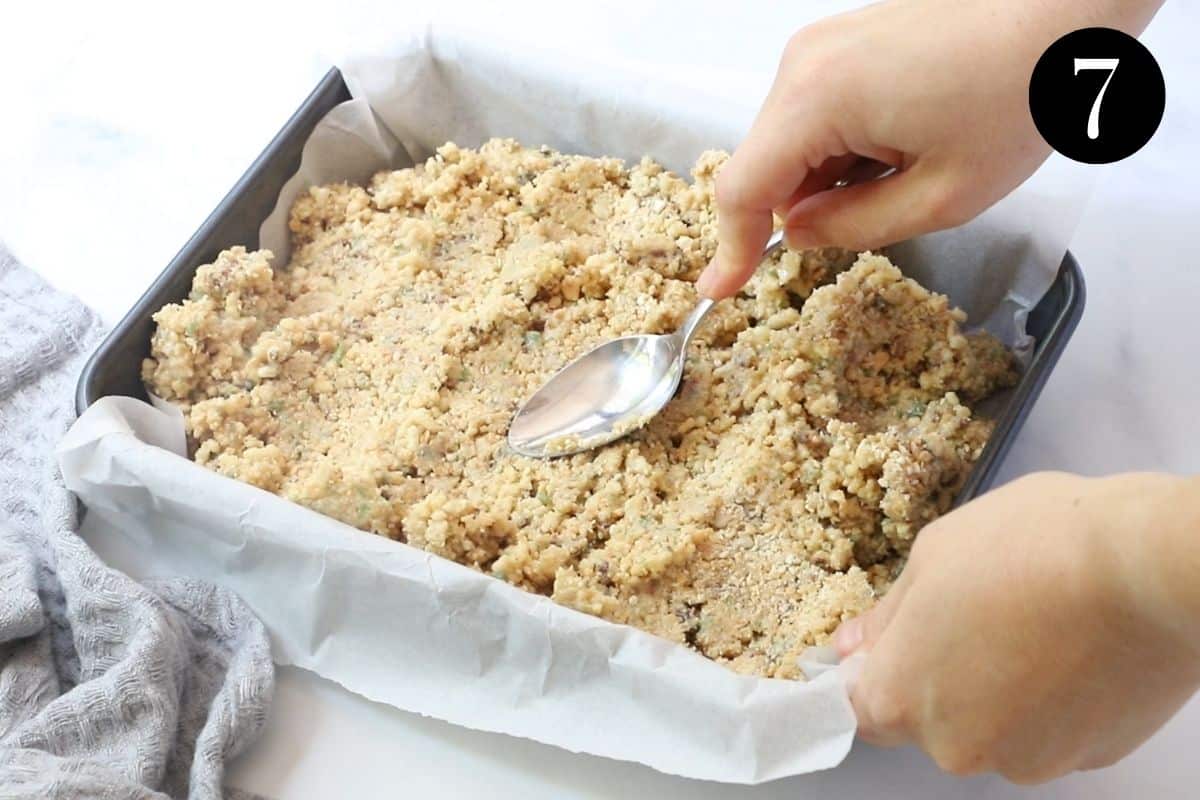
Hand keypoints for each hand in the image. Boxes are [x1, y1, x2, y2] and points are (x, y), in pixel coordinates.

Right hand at [697, 0, 1162, 298]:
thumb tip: (796, 232)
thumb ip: (853, 227)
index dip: (731, 246)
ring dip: (832, 174)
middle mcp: (802, 64)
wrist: (1065, 4)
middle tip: (887, 211)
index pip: (744, 188)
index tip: (721, 290)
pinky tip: (908, 138)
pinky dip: (845, 144)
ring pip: (793, 140)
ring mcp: (820, 45)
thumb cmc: (1018, 94)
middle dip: (805, 205)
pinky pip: (817, 111)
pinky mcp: (842, 39)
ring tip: (915, 161)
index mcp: (817, 98)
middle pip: (766, 164)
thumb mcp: (941, 195)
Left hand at [834, 471, 1199, 782]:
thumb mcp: (932, 556)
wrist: (1143, 566)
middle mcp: (957, 746)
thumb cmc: (1029, 547)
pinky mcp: (1089, 758)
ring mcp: (1027, 759)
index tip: (898, 641)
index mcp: (903, 697)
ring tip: (1036, 622)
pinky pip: (1050, 730)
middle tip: (978, 611)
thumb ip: (886, 616)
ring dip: (1001, 688)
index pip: (861, 707)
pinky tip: (1074, 645)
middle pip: (930, 720)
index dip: (875, 671)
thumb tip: (853, 645)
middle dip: (942, 672)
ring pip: (993, 728)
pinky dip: (1054, 699)